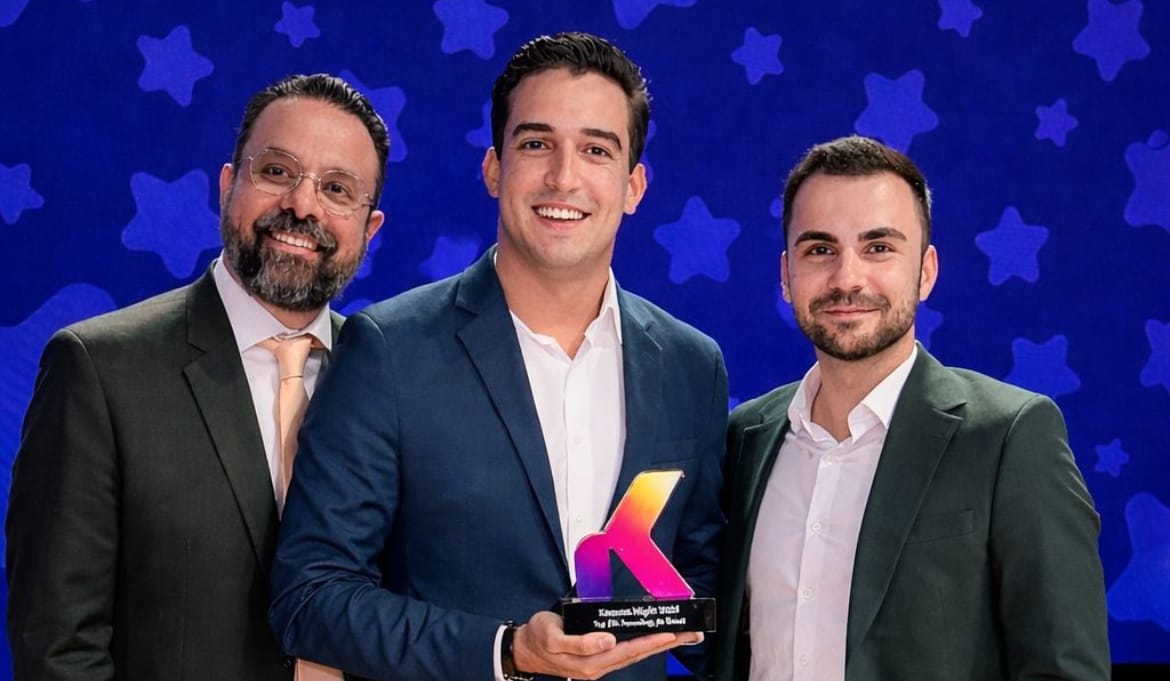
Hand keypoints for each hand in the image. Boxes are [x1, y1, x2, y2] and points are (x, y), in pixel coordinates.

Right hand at [511, 610, 701, 679]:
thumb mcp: (553, 637)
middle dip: (667, 643)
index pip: (629, 651)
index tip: (672, 634)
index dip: (652, 641)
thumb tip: (608, 640)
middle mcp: (600, 666)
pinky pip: (627, 651)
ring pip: (636, 653)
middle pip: (639, 653)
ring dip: (660, 644)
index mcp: (591, 662)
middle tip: (691, 634)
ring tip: (681, 635)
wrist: (524, 647)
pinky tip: (654, 638)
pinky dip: (644, 644)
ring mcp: (600, 663)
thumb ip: (580, 641)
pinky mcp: (598, 657)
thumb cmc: (538, 638)